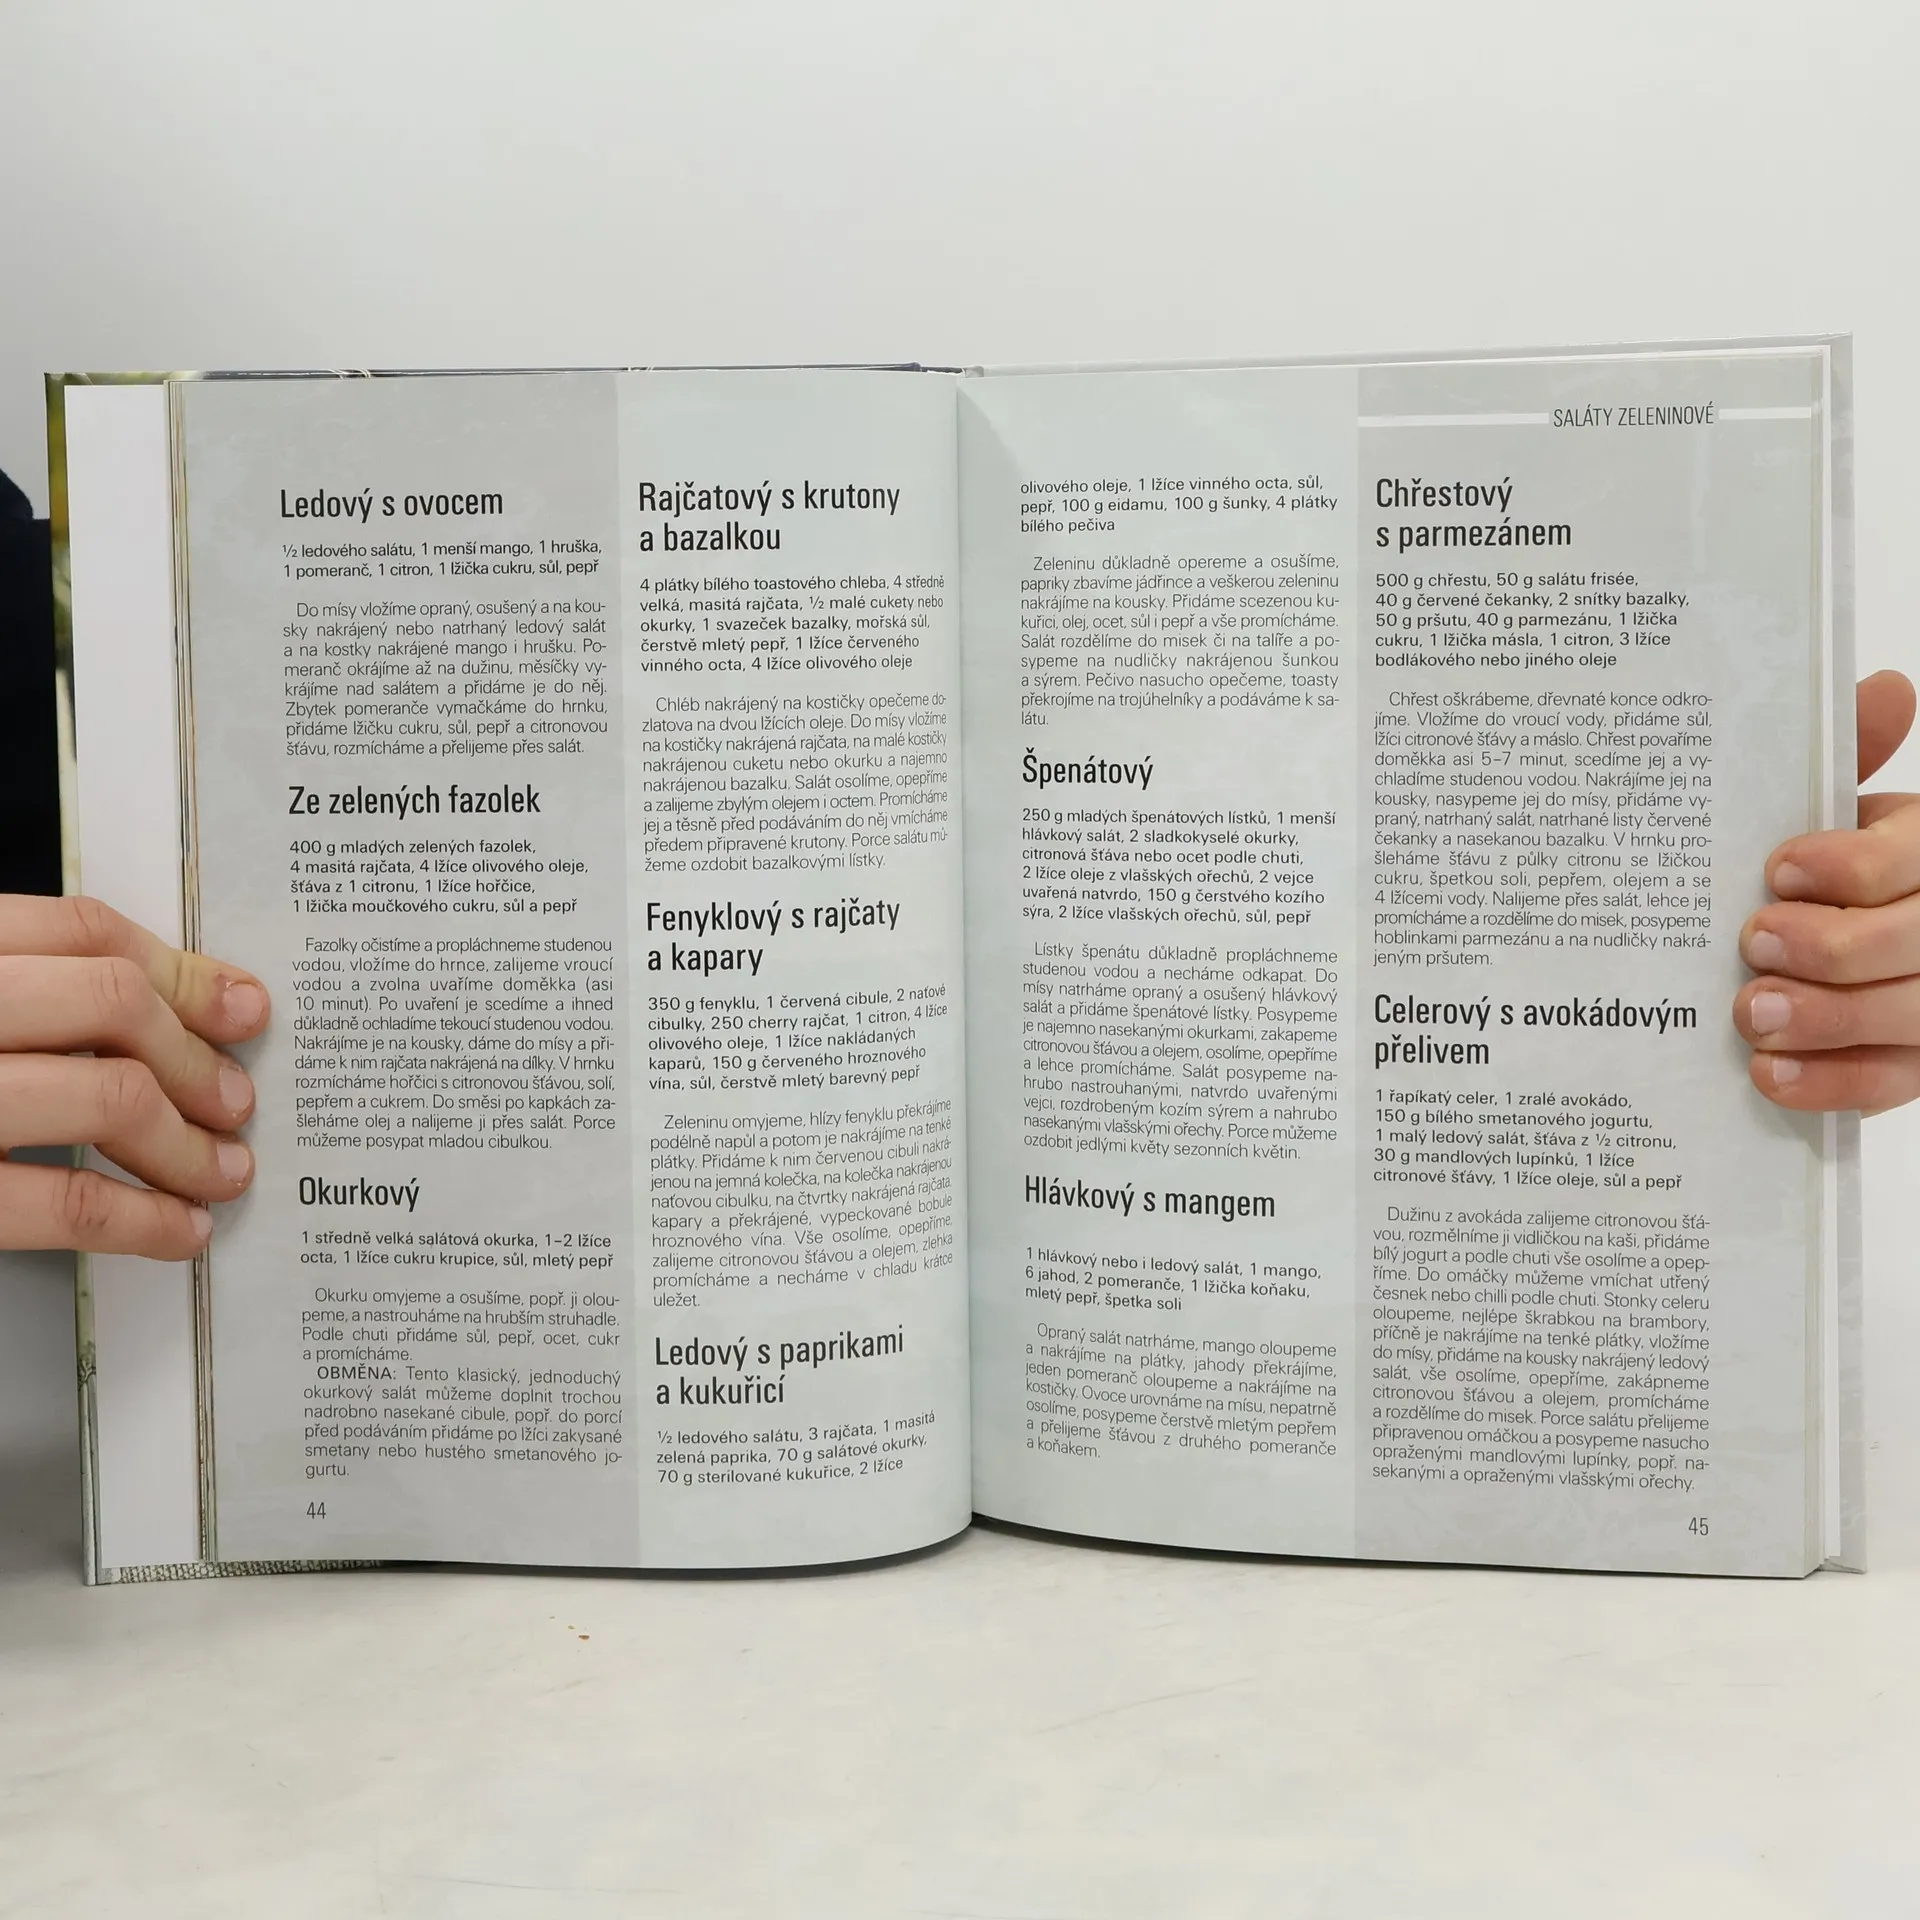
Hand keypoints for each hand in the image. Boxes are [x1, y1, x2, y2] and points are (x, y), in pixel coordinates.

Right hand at [0, 897, 267, 1256]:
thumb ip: (38, 995)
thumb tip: (181, 1009)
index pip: (84, 933)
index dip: (182, 974)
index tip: (243, 1008)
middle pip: (114, 1004)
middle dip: (197, 1058)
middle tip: (238, 1101)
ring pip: (112, 1096)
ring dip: (190, 1145)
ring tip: (224, 1172)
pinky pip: (67, 1199)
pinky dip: (143, 1219)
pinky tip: (176, 1227)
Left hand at [1736, 670, 1919, 1112]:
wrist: (1810, 942)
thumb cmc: (1826, 862)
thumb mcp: (1833, 807)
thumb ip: (1849, 756)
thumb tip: (1888, 688)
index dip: (1858, 864)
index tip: (1779, 868)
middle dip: (1841, 947)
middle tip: (1756, 942)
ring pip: (1916, 1017)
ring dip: (1831, 1020)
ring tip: (1752, 1014)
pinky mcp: (1919, 1063)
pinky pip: (1894, 1083)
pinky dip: (1831, 1082)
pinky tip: (1768, 1073)